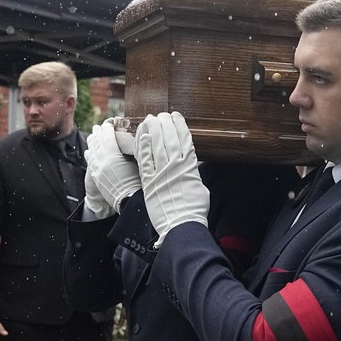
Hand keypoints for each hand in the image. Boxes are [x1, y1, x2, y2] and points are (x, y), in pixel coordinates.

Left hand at [84, 120, 141, 216]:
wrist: (128, 200)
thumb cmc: (138, 182)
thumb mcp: (137, 163)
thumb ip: (132, 149)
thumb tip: (137, 137)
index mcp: (113, 155)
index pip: (108, 136)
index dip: (108, 128)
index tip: (110, 123)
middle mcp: (102, 160)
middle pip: (98, 142)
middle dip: (98, 133)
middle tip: (99, 126)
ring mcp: (97, 168)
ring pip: (92, 150)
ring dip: (92, 141)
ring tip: (92, 135)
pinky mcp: (95, 176)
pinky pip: (90, 161)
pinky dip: (89, 154)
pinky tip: (89, 151)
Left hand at [136, 111, 209, 237]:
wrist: (181, 225)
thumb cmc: (193, 209)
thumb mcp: (199, 186)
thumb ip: (192, 172)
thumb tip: (190, 165)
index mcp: (190, 166)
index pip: (185, 139)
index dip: (179, 125)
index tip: (175, 116)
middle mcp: (176, 166)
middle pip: (169, 138)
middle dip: (164, 123)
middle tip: (160, 115)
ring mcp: (161, 172)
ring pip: (156, 144)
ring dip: (152, 129)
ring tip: (150, 119)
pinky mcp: (149, 180)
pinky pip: (144, 159)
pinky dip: (142, 146)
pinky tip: (141, 135)